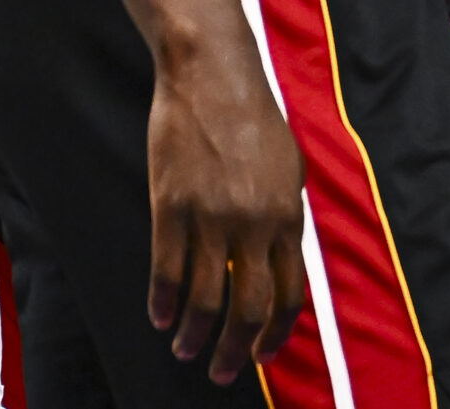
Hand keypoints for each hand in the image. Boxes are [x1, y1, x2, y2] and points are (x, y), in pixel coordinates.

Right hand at [145, 39, 308, 382]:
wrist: (213, 75)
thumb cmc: (253, 120)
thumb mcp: (287, 168)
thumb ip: (284, 217)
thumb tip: (280, 264)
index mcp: (287, 214)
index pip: (288, 292)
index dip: (275, 330)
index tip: (264, 354)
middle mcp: (254, 223)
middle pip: (248, 306)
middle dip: (236, 349)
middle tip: (223, 373)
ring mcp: (211, 217)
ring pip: (205, 297)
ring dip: (196, 335)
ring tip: (187, 351)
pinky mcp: (171, 206)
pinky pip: (167, 269)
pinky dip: (164, 301)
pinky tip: (161, 318)